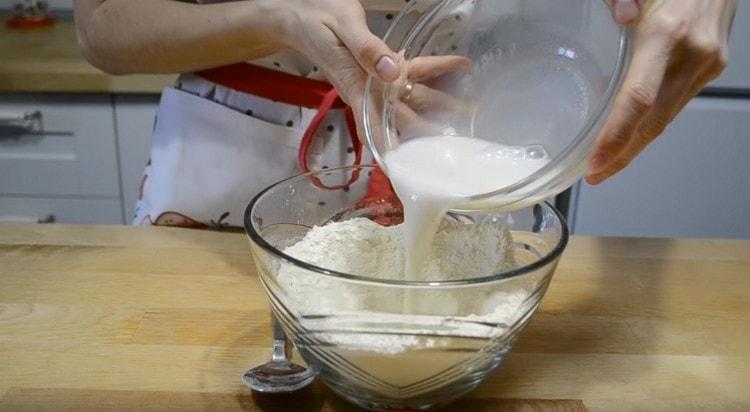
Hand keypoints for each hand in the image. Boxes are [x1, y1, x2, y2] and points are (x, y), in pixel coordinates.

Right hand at [270, 0, 471, 141]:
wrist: (301, 17)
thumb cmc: (317, 21)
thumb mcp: (342, 28)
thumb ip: (367, 50)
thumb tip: (393, 72)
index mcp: (357, 87)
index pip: (381, 128)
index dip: (397, 152)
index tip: (415, 170)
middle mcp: (368, 91)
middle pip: (406, 117)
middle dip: (432, 131)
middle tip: (461, 141)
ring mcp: (375, 82)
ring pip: (413, 96)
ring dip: (442, 102)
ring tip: (471, 107)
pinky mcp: (380, 69)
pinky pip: (412, 71)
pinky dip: (436, 70)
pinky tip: (458, 65)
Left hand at [587, 0, 736, 184]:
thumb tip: (620, 17)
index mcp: (667, 33)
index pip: (639, 98)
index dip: (617, 135)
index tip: (596, 160)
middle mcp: (691, 55)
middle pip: (654, 121)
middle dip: (623, 154)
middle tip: (596, 174)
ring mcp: (707, 64)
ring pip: (667, 117)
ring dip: (637, 143)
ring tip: (608, 161)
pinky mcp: (713, 67)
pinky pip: (677, 103)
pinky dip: (653, 121)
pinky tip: (633, 130)